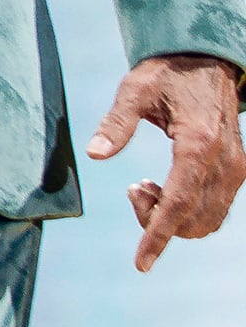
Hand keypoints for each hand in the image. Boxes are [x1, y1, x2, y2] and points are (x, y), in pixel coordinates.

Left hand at [88, 53, 245, 271]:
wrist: (206, 62)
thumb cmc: (166, 73)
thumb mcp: (134, 89)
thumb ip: (115, 123)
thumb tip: (95, 154)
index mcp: (198, 143)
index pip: (179, 203)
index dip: (158, 236)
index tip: (140, 264)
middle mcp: (224, 162)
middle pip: (192, 219)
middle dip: (156, 221)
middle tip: (134, 189)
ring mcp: (236, 169)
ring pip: (207, 220)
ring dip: (172, 218)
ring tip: (145, 187)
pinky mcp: (238, 171)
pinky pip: (216, 209)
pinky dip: (187, 212)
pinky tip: (162, 188)